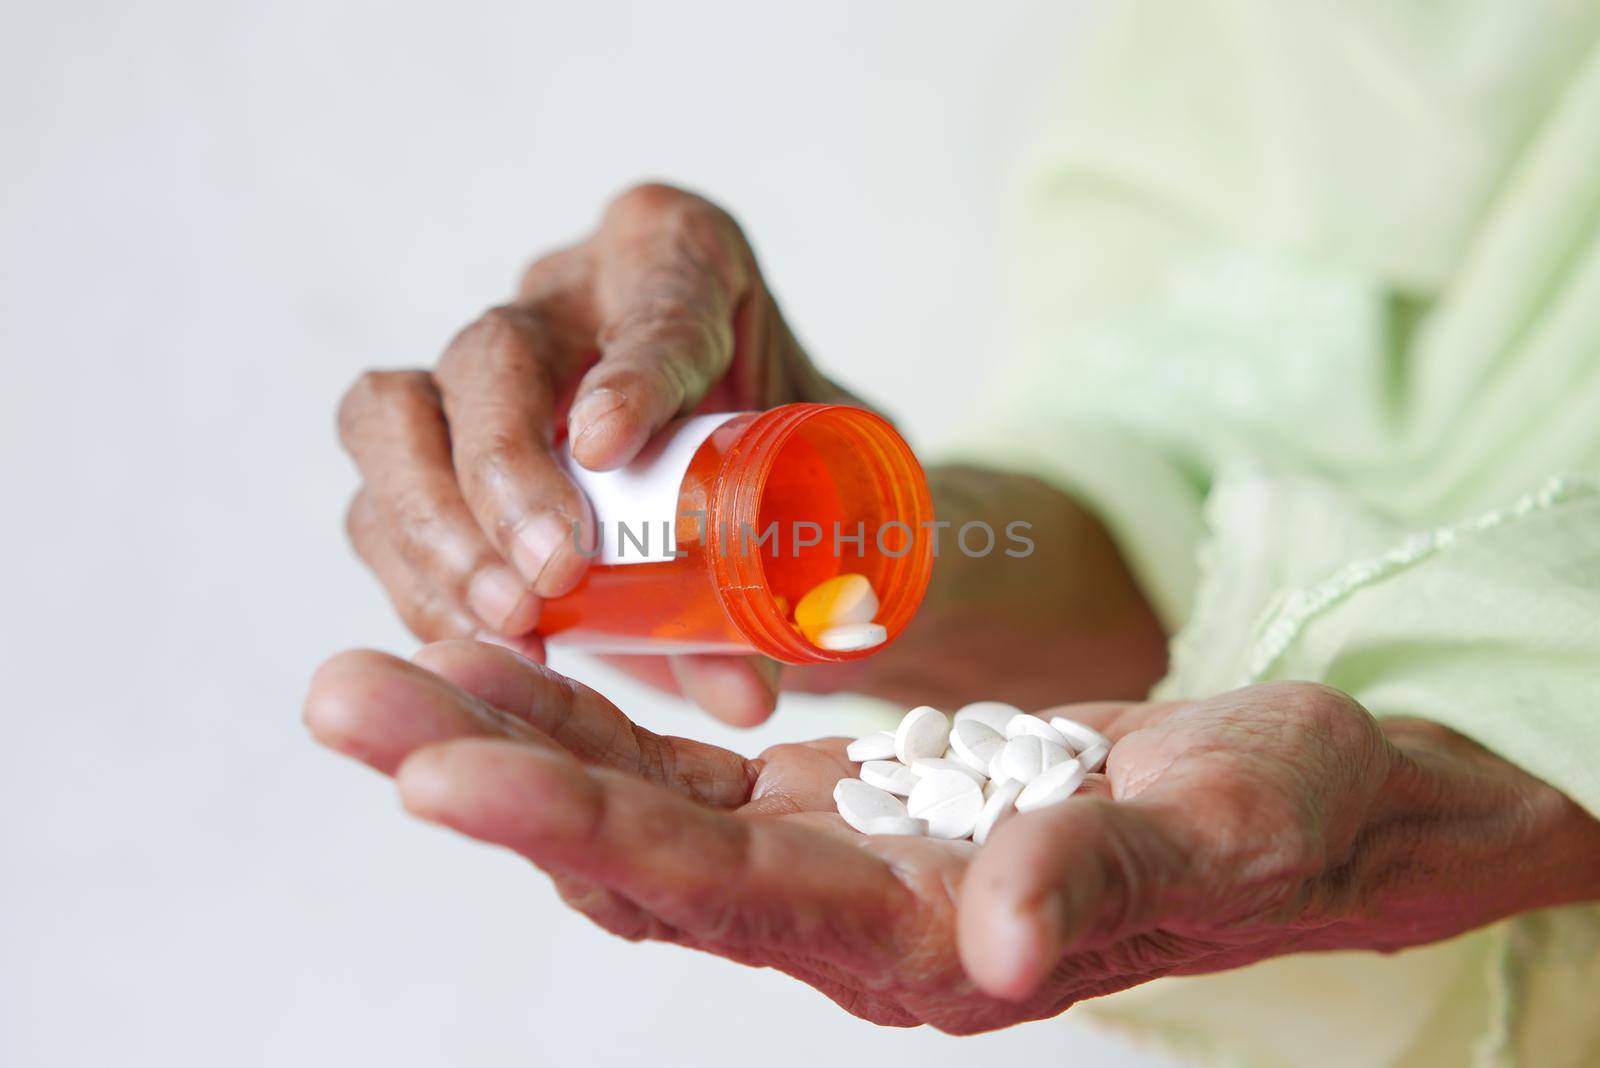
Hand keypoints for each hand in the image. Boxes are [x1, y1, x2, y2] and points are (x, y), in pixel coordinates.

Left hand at [304, 645, 1599, 1032]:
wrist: (1296, 812)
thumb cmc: (1280, 817)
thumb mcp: (1231, 828)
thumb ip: (1109, 877)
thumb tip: (1006, 936)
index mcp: (922, 946)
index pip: (716, 891)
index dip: (575, 831)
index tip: (432, 771)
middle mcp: (845, 921)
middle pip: (629, 856)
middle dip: (484, 778)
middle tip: (338, 695)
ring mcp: (826, 865)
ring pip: (634, 808)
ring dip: (508, 737)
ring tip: (376, 666)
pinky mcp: (830, 809)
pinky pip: (682, 766)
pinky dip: (591, 714)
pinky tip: (516, 653)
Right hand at [336, 183, 859, 723]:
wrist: (756, 497)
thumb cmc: (789, 476)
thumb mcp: (811, 511)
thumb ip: (782, 588)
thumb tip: (740, 691)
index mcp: (681, 259)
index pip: (658, 289)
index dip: (630, 367)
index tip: (610, 446)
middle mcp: (566, 297)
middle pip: (494, 352)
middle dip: (508, 471)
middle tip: (555, 572)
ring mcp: (479, 370)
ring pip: (395, 414)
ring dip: (437, 530)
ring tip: (510, 619)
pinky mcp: (423, 450)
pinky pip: (377, 506)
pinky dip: (418, 583)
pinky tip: (478, 639)